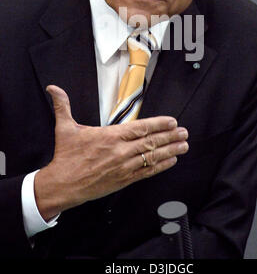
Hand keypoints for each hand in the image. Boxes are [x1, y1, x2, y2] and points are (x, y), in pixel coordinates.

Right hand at [35, 85, 188, 220]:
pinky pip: (146, 172)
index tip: (172, 121)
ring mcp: (123, 167)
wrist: (61, 185)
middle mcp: (120, 152)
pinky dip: (160, 166)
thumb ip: (63, 105)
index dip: (159, 124)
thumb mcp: (64, 128)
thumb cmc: (65, 157)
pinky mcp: (123, 180)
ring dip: (170, 151)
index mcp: (109, 137)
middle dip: (170, 137)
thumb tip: (53, 88)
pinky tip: (171, 161)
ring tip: (184, 146)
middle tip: (184, 132)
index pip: (140, 128)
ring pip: (152, 157)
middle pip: (151, 142)